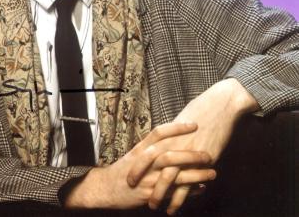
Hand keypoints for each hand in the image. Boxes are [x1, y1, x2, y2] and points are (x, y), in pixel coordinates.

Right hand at [64, 122, 214, 208]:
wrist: (106, 188)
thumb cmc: (123, 170)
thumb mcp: (135, 154)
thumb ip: (152, 147)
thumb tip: (174, 140)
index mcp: (141, 149)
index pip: (160, 133)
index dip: (177, 128)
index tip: (195, 124)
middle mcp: (145, 162)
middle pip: (170, 154)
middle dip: (191, 154)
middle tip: (208, 152)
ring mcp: (147, 179)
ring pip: (174, 175)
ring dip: (195, 174)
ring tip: (212, 172)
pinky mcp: (149, 194)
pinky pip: (172, 193)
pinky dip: (188, 191)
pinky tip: (201, 189)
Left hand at [128, 78, 258, 213]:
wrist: (220, 107)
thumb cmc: (201, 110)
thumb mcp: (182, 120)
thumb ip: (171, 133)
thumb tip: (163, 139)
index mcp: (169, 134)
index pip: (147, 150)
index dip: (137, 163)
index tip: (129, 173)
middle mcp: (175, 143)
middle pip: (152, 162)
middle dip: (140, 176)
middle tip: (132, 189)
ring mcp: (188, 152)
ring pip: (168, 177)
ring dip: (159, 193)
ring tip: (153, 206)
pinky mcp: (201, 162)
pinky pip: (187, 184)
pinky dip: (179, 199)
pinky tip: (174, 208)